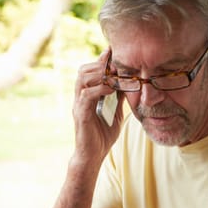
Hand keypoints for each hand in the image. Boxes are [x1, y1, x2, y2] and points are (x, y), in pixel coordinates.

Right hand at [71, 49, 123, 165]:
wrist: (93, 156)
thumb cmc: (103, 135)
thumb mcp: (116, 112)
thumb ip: (119, 97)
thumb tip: (129, 82)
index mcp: (87, 95)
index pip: (91, 71)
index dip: (101, 61)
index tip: (114, 51)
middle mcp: (80, 97)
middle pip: (83, 71)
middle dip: (99, 64)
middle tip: (115, 63)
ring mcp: (78, 105)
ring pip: (82, 79)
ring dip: (99, 74)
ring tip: (113, 74)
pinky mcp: (80, 115)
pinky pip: (86, 95)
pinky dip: (99, 89)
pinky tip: (111, 89)